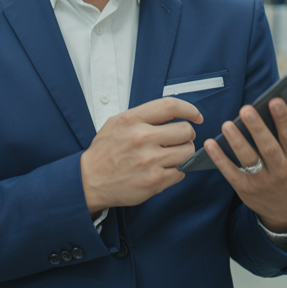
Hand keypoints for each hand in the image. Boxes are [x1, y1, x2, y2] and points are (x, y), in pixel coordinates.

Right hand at [81, 97, 203, 214]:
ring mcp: (149, 161)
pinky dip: (176, 171)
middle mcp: (142, 138)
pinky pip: (181, 172)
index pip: (171, 106)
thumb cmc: (104, 152)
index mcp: (132, 120)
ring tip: (170, 155)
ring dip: (183, 154)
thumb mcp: (116, 123)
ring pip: (187, 152)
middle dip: (187, 135)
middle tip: (179, 140)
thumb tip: (171, 113)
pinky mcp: (154, 181)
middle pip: (186, 131)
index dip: (189, 109)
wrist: (90, 181)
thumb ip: (142, 115)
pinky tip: (163, 169)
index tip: (196, 116)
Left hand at [203, 100, 286, 233]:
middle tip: (246, 109)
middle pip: (268, 148)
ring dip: (236, 142)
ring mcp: (262, 182)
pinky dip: (220, 159)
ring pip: (248, 160)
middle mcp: (281, 171)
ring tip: (227, 125)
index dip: (284, 119)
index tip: (276, 100)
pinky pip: (231, 173)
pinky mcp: (246, 190)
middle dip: (257, 128)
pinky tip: (210, 144)